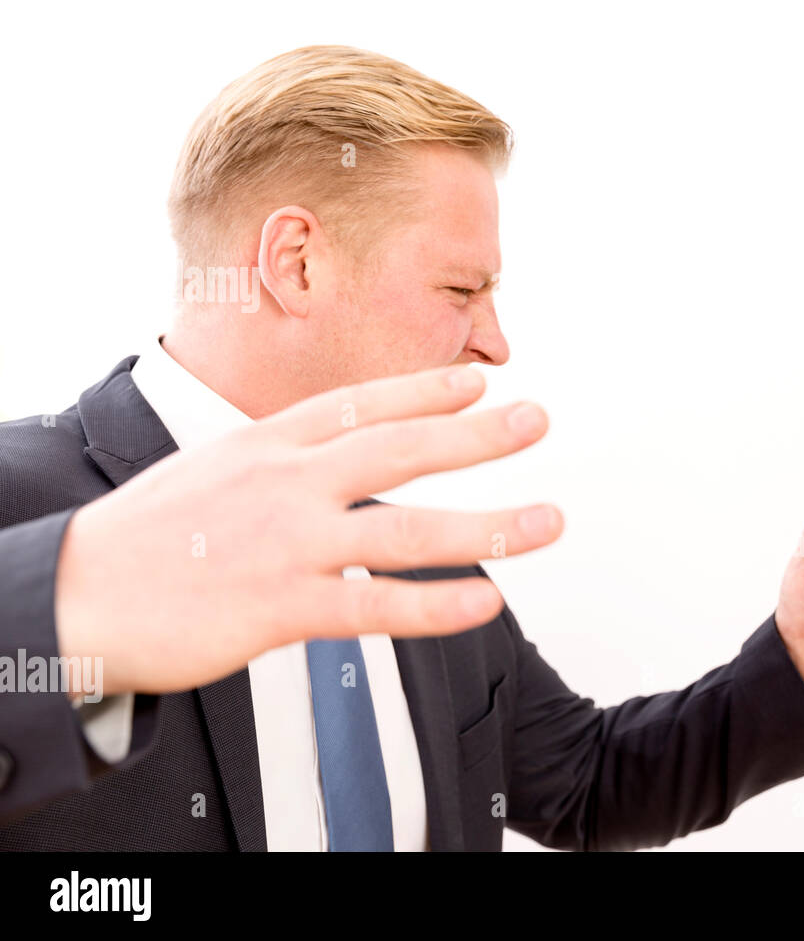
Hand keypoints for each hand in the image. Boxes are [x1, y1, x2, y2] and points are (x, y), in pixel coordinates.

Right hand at [54, 364, 562, 695]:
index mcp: (266, 442)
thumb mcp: (211, 471)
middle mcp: (286, 481)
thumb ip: (279, 463)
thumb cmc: (145, 537)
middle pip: (398, 448)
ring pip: (405, 528)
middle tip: (537, 419)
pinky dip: (435, 604)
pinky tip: (487, 604)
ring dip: (488, 526)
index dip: (424, 390)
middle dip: (474, 433)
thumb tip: (328, 460)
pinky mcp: (278, 606)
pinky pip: (374, 603)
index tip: (478, 379)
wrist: (71, 595)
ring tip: (549, 521)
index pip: (359, 404)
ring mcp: (286, 542)